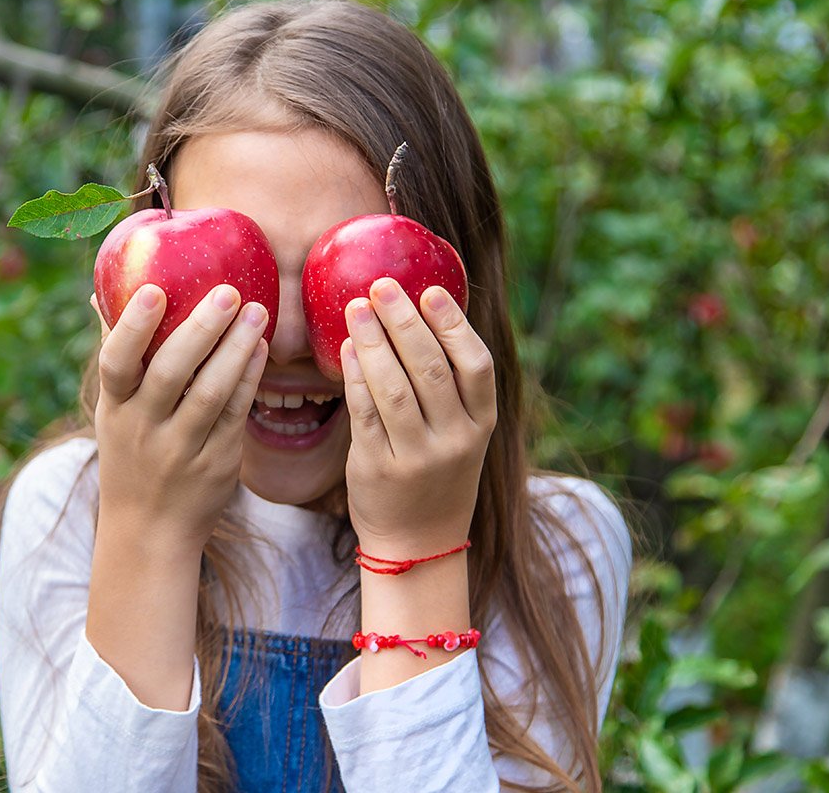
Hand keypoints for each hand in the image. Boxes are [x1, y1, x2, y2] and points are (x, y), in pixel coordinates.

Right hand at [90, 284, 268, 550]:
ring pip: (211, 394)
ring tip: (258, 312)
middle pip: (171, 373)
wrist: (149, 532)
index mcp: (115, 409)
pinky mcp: (217, 462)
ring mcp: (182, 449)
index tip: (155, 290)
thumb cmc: (131, 454)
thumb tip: (99, 293)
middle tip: (228, 292)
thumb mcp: (113, 412)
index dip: (133, 327)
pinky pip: (236, 414)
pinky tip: (262, 347)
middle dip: (201, 329)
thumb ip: (115, 355)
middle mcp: (144, 429)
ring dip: (236, 349)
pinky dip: (249, 378)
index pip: (116, 363)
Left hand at [340, 277, 497, 557]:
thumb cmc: (436, 473)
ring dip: (373, 342)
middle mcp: (456, 441)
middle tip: (380, 286)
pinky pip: (364, 414)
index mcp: (482, 424)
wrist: (418, 543)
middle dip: (403, 321)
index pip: (476, 366)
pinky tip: (346, 349)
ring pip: (393, 389)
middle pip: (430, 369)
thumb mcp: (461, 434)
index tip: (430, 290)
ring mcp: (418, 457)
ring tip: (356, 309)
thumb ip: (449, 388)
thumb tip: (419, 314)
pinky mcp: (380, 469)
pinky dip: (354, 377)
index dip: (454, 324)